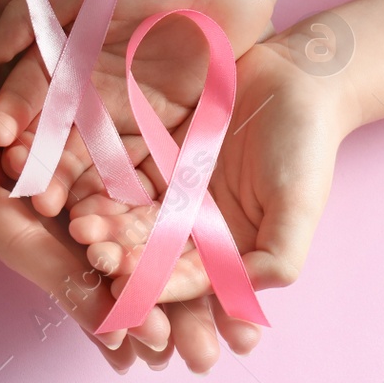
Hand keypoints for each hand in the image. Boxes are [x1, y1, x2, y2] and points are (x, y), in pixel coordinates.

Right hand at [0, 0, 277, 216]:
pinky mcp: (164, 130)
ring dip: (84, 192)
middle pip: (57, 138)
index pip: (29, 93)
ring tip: (75, 222)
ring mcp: (123, 116)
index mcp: (59, 59)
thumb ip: (37, 12)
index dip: (13, 114)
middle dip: (45, 169)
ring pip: (96, 161)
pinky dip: (133, 194)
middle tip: (35, 197)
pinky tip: (125, 221)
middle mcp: (85, 94)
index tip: (0, 138)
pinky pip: (145, 168)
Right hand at [0, 0, 171, 367]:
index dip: (70, 288)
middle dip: (113, 291)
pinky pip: (104, 157)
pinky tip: (183, 222)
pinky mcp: (60, 105)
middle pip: (63, 242)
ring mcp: (29, 139)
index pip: (22, 244)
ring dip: (133, 254)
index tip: (119, 334)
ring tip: (183, 303)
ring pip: (90, 208)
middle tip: (165, 344)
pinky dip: (138, 190)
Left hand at [67, 36, 353, 325]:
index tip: (127, 287)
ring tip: (80, 226)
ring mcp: (167, 196)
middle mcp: (190, 230)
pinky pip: (119, 177)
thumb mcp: (299, 204)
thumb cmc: (305, 145)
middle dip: (120, 258)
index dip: (157, 284)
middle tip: (95, 255)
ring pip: (128, 218)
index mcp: (225, 250)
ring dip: (104, 227)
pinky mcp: (148, 161)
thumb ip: (278, 256)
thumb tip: (246, 304)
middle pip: (148, 252)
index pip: (186, 278)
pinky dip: (100, 187)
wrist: (293, 78)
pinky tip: (78, 192)